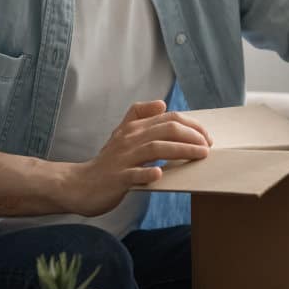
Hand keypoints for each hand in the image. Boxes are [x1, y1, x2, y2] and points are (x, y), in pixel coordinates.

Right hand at [62, 100, 212, 216]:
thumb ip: (139, 115)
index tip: (206, 138)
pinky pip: (134, 174)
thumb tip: (161, 103)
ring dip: (181, 150)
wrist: (80, 184)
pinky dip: (147, 173)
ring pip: (155, 148)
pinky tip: (160, 174)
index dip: (192, 125)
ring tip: (200, 155)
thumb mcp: (122, 134)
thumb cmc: (108, 162)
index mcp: (134, 128)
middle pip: (166, 129)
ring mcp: (123, 159)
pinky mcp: (117, 178)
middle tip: (208, 147)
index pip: (168, 118)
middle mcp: (129, 140)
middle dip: (192, 136)